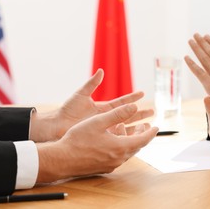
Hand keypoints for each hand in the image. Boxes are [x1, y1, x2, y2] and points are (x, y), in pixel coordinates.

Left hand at [30, 69, 153, 141]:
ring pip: (125, 128)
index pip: (121, 102)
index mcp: (102, 107)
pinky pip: (117, 139)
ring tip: (149, 126)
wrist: (56, 128)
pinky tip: (136, 139)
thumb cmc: (67, 111)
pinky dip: (126, 138)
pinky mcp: (101, 139)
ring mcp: (104, 129)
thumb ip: (92, 84)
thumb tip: (101, 71)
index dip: (132, 97)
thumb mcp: (81, 95)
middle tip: (153, 111)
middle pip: (127, 115)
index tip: (143, 92)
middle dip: (140, 113)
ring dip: (137, 127)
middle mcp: (105, 118)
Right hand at [36, 103, 158, 182]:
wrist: (62, 159)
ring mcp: (111, 164)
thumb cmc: (78, 139)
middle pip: (137, 146)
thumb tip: (134, 106)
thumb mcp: (99, 122)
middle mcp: (118, 158)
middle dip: (143, 135)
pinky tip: (114, 140)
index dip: (151, 132)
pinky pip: (119, 156)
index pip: (143, 139)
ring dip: (132, 140)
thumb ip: (118, 114)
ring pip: (128, 152)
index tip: (156, 126)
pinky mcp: (104, 167)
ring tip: (130, 130)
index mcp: (120, 146)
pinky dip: (122, 146)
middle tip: (146, 126)